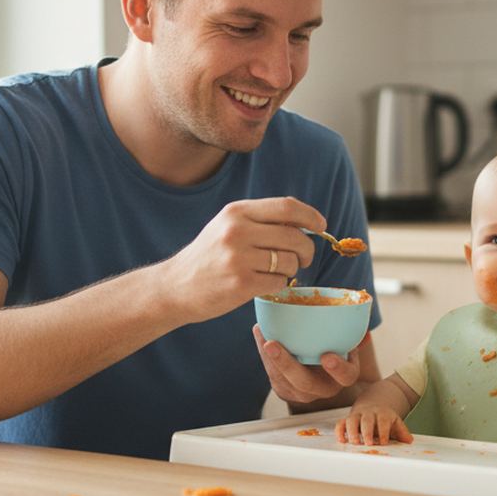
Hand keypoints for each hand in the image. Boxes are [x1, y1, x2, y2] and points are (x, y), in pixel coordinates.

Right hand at [160, 197, 324, 323]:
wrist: (175, 287)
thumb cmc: (209, 257)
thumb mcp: (228, 226)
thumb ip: (261, 220)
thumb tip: (305, 221)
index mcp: (237, 211)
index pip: (287, 207)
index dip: (311, 216)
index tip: (321, 226)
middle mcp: (237, 231)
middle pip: (295, 237)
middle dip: (307, 250)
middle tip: (303, 259)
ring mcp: (238, 257)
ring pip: (290, 261)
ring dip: (291, 270)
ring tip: (275, 272)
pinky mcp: (241, 283)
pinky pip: (279, 282)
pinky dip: (278, 285)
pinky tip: (264, 284)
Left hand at [254, 325, 368, 404]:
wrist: (321, 372)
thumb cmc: (336, 352)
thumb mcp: (348, 346)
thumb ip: (353, 337)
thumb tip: (364, 325)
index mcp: (343, 377)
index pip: (345, 376)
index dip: (338, 368)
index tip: (328, 356)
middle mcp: (322, 389)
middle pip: (304, 382)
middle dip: (286, 364)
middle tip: (272, 344)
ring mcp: (301, 393)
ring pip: (282, 378)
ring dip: (268, 356)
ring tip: (261, 332)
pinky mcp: (283, 390)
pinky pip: (272, 373)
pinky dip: (264, 354)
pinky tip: (260, 333)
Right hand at [335, 402, 413, 446]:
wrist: (373, 404)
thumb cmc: (385, 419)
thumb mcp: (396, 423)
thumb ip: (402, 432)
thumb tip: (409, 440)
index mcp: (382, 413)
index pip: (383, 421)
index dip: (383, 431)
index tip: (383, 442)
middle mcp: (368, 413)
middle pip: (367, 420)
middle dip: (367, 431)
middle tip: (368, 443)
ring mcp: (357, 415)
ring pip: (352, 420)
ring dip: (352, 431)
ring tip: (354, 443)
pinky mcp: (347, 420)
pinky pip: (340, 423)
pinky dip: (339, 431)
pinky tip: (341, 441)